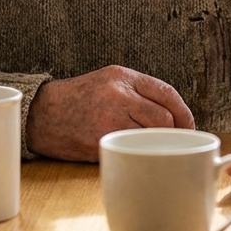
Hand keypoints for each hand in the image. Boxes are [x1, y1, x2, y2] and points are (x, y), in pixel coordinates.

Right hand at [26, 65, 193, 160]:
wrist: (41, 114)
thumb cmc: (78, 99)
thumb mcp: (109, 81)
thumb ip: (138, 92)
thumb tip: (174, 116)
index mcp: (123, 76)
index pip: (167, 93)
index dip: (184, 113)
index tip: (189, 126)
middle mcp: (118, 95)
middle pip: (163, 118)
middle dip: (173, 134)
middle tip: (174, 143)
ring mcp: (109, 118)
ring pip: (150, 136)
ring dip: (155, 145)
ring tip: (154, 149)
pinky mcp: (100, 141)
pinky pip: (130, 149)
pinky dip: (135, 153)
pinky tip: (132, 154)